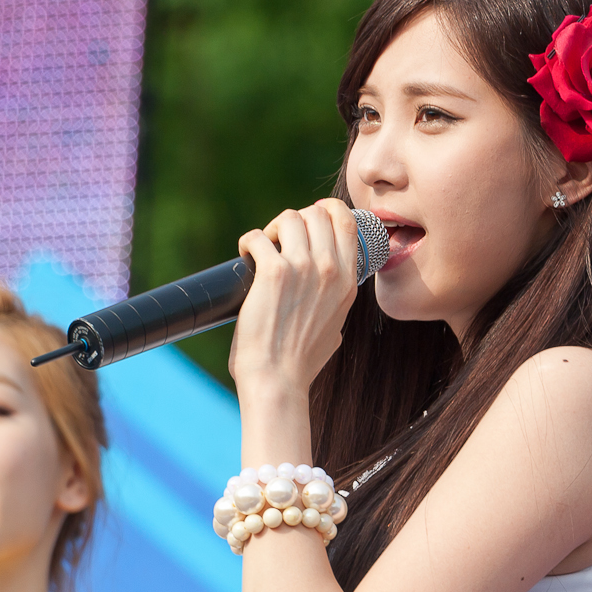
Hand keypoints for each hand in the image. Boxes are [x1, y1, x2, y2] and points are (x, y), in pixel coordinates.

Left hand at [228, 198, 361, 400]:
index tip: (312, 218)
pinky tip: (244, 256)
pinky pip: (257, 237)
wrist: (278, 379)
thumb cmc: (301, 361)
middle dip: (296, 219)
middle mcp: (330, 270)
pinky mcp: (273, 272)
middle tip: (280, 238)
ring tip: (263, 247)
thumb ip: (335, 304)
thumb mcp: (336, 327)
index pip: (347, 223)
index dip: (327, 211)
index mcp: (348, 281)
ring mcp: (302, 268)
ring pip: (289, 218)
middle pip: (317, 214)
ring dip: (273, 228)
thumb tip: (325, 296)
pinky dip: (248, 242)